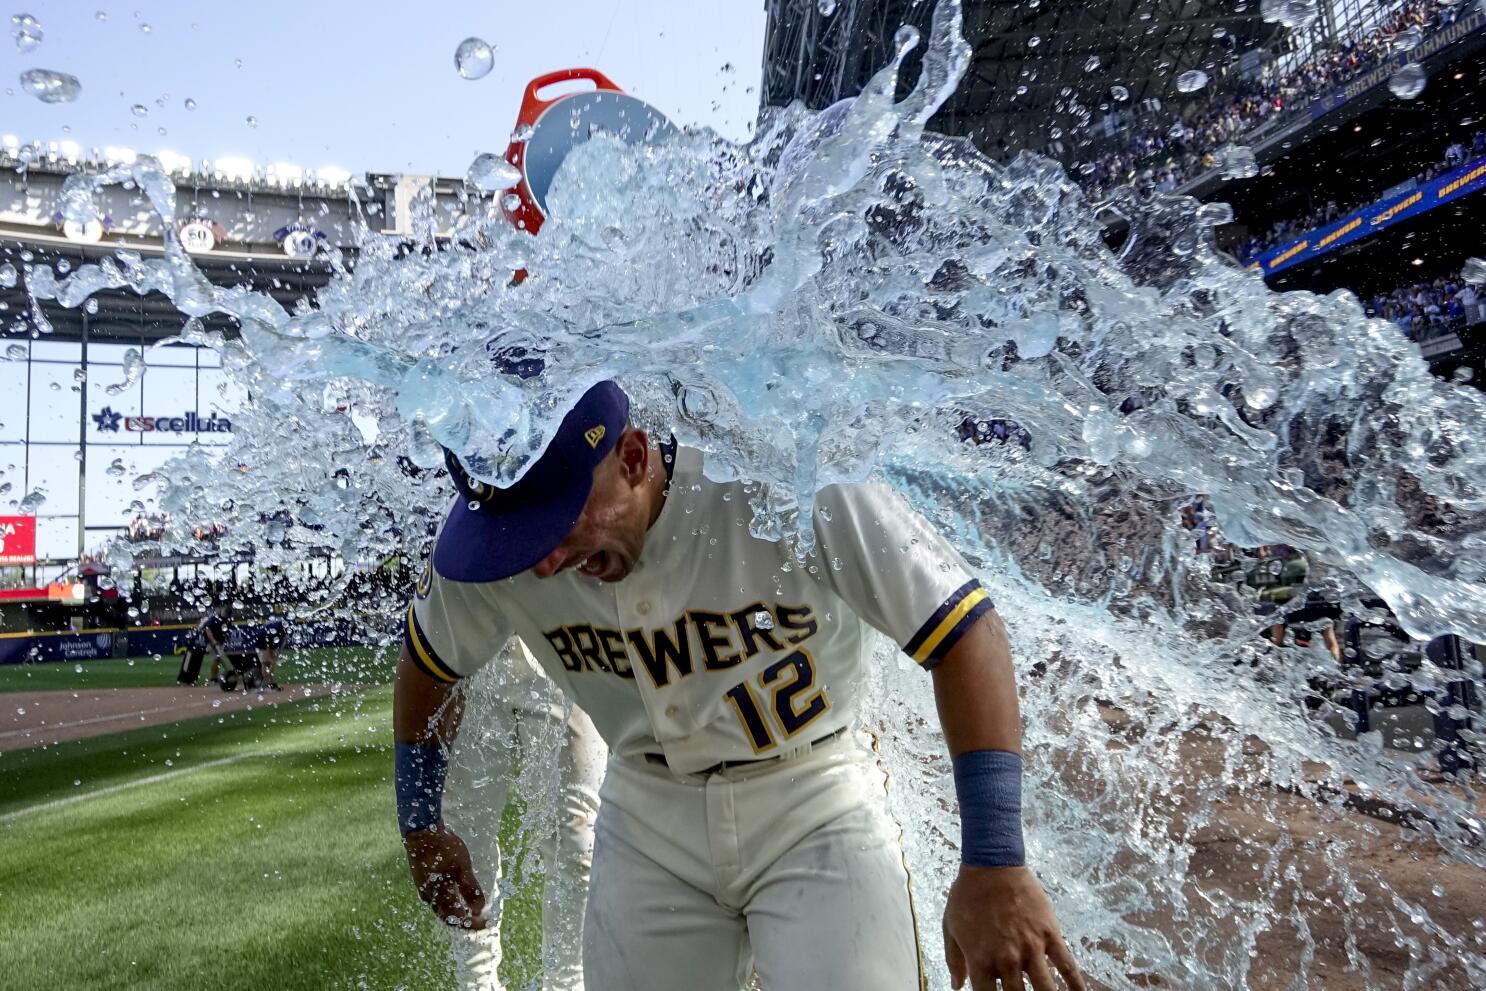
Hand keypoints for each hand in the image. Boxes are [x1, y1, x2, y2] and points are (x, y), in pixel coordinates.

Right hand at [403, 822, 486, 929]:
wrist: (421, 832)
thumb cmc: (442, 850)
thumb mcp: (461, 869)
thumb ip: (470, 890)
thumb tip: (478, 910)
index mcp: (438, 898)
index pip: (456, 920)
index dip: (471, 924)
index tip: (486, 924)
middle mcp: (429, 898)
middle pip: (448, 917)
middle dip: (465, 920)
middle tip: (481, 919)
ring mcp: (425, 889)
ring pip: (443, 907)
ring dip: (457, 911)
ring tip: (471, 910)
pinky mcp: (424, 880)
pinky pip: (439, 898)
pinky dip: (451, 901)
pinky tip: (457, 894)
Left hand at [943, 865, 1083, 990]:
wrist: (991, 865)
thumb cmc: (967, 895)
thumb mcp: (951, 926)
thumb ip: (954, 959)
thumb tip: (956, 986)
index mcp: (980, 960)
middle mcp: (1007, 959)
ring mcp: (1031, 947)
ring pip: (1046, 988)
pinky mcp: (1049, 934)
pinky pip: (1067, 964)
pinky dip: (1076, 983)